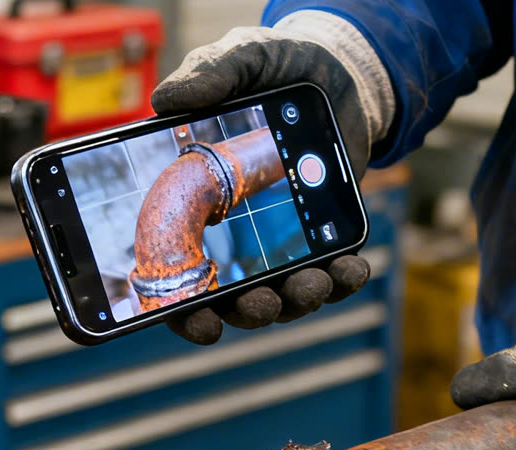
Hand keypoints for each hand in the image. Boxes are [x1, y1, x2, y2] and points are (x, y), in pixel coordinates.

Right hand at [153, 12, 392, 344]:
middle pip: (234, 300)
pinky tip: (353, 268)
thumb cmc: (273, 71)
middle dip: (249, 311)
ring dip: (298, 299)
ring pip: (284, 295)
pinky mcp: (324, 236)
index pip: (178, 277)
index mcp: (193, 209)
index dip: (183, 310)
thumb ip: (207, 76)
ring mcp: (281, 243)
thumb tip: (163, 101)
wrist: (336, 72)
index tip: (201, 323)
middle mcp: (234, 238)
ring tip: (313, 283)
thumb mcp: (241, 61)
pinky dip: (343, 279)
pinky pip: (331, 273)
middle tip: (261, 303)